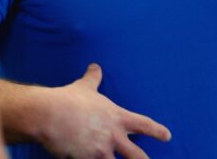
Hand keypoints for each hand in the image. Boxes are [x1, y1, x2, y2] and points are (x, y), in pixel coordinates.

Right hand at [37, 64, 170, 158]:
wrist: (49, 114)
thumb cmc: (67, 99)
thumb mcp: (84, 87)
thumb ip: (93, 79)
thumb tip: (95, 66)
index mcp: (116, 117)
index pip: (144, 125)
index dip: (157, 131)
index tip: (167, 136)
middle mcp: (113, 136)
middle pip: (138, 156)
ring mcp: (101, 151)